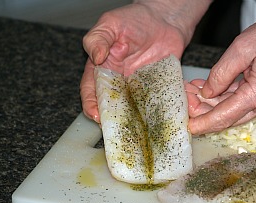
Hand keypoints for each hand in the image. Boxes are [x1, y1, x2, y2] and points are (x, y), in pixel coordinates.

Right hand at [80, 0, 210, 122]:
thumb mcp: (110, 24)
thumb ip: (98, 38)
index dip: (91, 105)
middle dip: (111, 119)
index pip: (92, 91)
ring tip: (136, 130)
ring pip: (132, 110)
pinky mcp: (156, 89)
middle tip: (116, 129)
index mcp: (102, 69)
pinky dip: (156, 113)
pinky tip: (158, 120)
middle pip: (111, 106)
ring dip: (133, 121)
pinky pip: (155, 104)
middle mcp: (119, 82)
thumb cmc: (134, 20)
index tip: (96, 116)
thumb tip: (95, 56)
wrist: (164, 19)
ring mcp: (138, 88)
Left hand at [188, 6, 255, 134]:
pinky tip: (205, 89)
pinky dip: (220, 98)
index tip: (187, 127)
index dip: (203, 123)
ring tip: (190, 91)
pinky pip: (236, 103)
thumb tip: (207, 92)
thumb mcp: (243, 47)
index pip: (224, 116)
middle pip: (225, 117)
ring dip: (208, 104)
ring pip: (229, 111)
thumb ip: (221, 73)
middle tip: (184, 98)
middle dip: (201, 111)